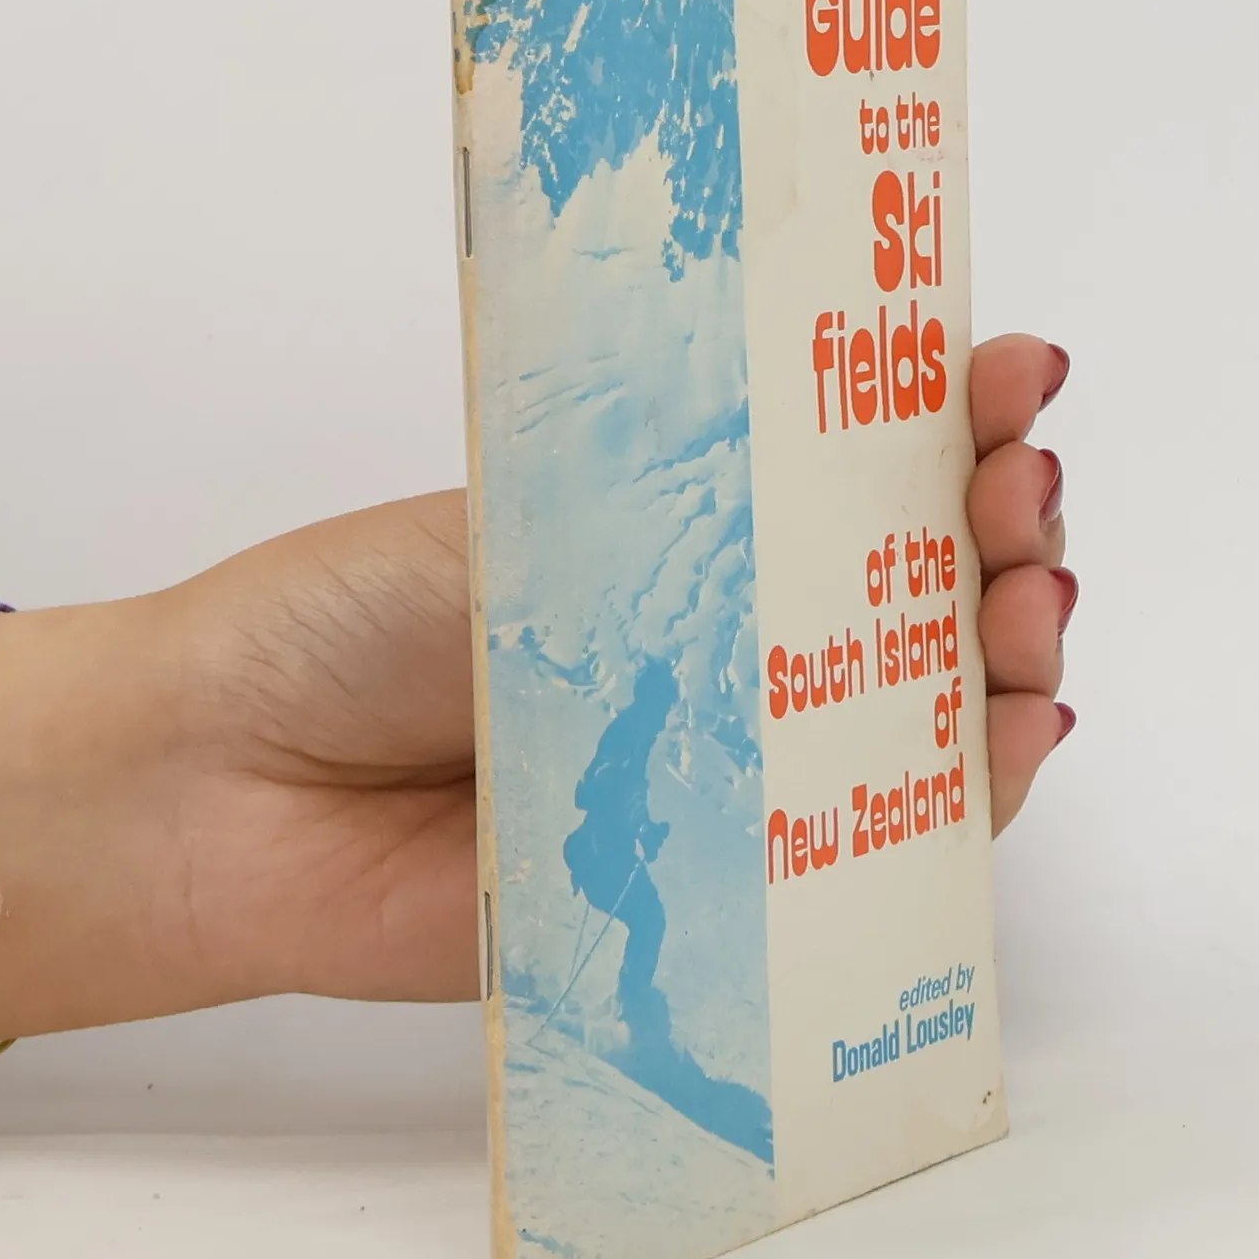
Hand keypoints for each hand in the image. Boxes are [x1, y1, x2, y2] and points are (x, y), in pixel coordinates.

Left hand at [165, 335, 1075, 1008]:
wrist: (224, 787)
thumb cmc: (347, 620)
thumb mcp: (523, 516)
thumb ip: (681, 503)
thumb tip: (868, 461)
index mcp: (683, 531)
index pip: (858, 472)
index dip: (951, 419)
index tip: (1008, 373)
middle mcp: (728, 645)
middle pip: (919, 587)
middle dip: (1004, 527)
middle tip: (1022, 491)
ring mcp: (734, 765)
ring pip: (921, 711)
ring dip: (1012, 649)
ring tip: (1035, 598)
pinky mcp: (724, 885)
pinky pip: (872, 846)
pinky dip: (963, 790)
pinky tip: (1016, 728)